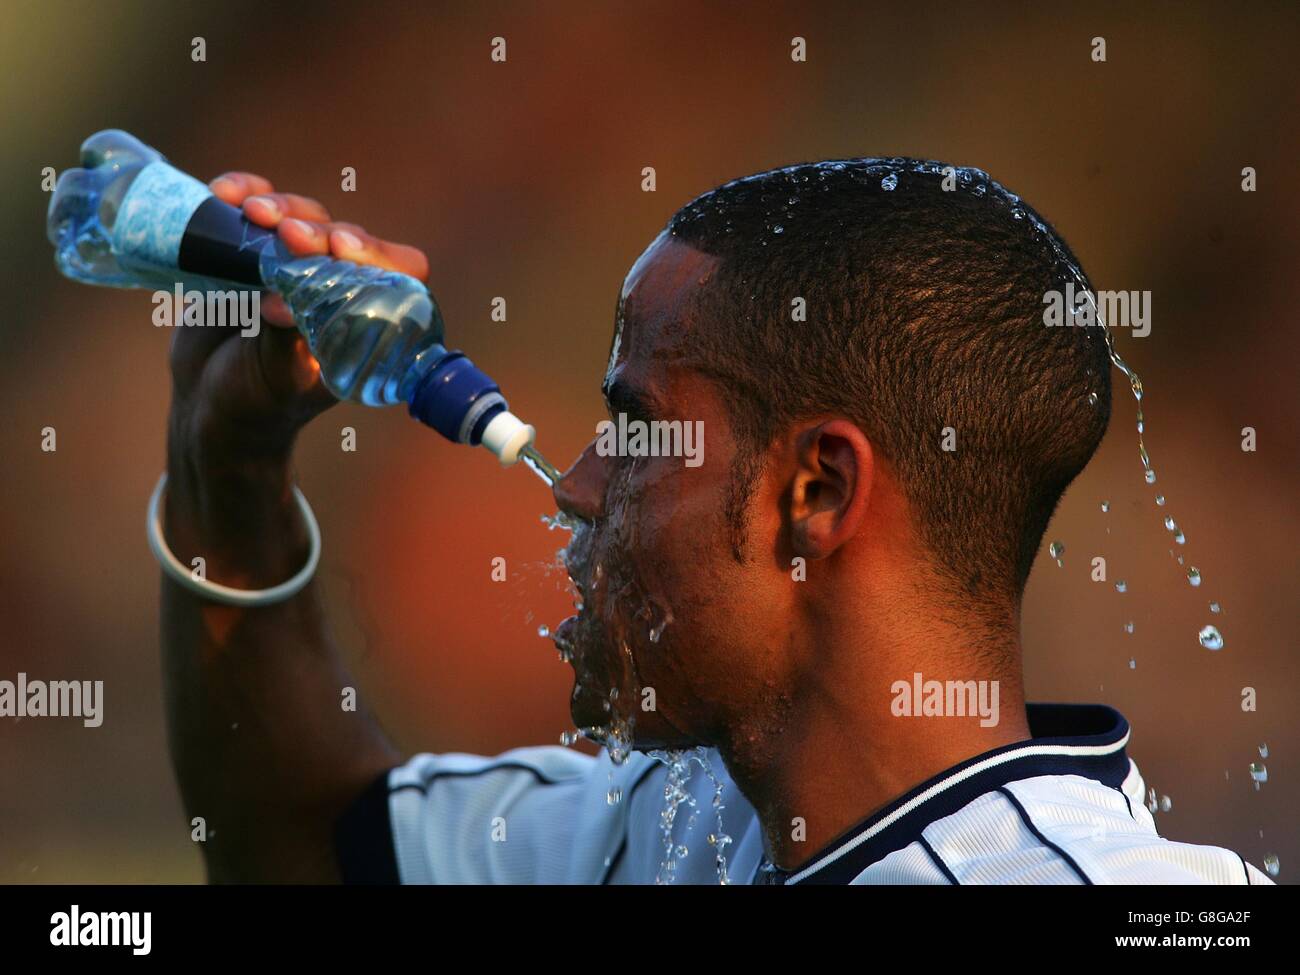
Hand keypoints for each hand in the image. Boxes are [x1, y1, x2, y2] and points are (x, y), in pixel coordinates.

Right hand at [169, 171, 429, 459]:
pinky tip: (225, 193)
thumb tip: (281, 304)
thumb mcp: (278, 378)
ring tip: (251, 212)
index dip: (378, 254)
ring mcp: (296, 265)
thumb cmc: (255, 401)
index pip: (398, 273)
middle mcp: (338, 288)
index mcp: (365, 322)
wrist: (205, 400)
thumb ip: (286, 340)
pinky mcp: (254, 250)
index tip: (340, 250)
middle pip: (346, 237)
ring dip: (282, 207)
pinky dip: (244, 192)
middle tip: (288, 235)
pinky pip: (257, 208)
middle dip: (318, 229)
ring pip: (304, 217)